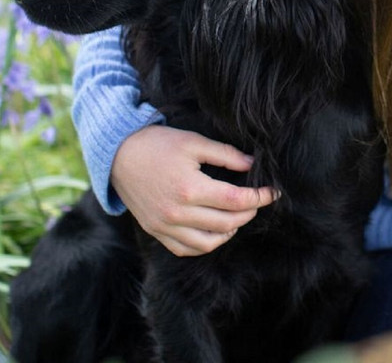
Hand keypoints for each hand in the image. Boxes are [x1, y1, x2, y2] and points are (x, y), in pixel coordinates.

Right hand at [111, 125, 276, 256]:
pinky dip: (205, 244)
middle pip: (226, 223)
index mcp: (189, 188)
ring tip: (238, 216)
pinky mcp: (155, 232)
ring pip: (208, 243)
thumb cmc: (158, 145)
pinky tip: (216, 230)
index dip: (259, 197)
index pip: (236, 201)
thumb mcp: (194, 142)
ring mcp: (164, 226)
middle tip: (257, 201)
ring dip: (229, 231)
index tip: (273, 192)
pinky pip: (185, 249)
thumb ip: (226, 155)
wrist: (118, 155)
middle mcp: (177, 213)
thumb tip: (253, 164)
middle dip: (249, 212)